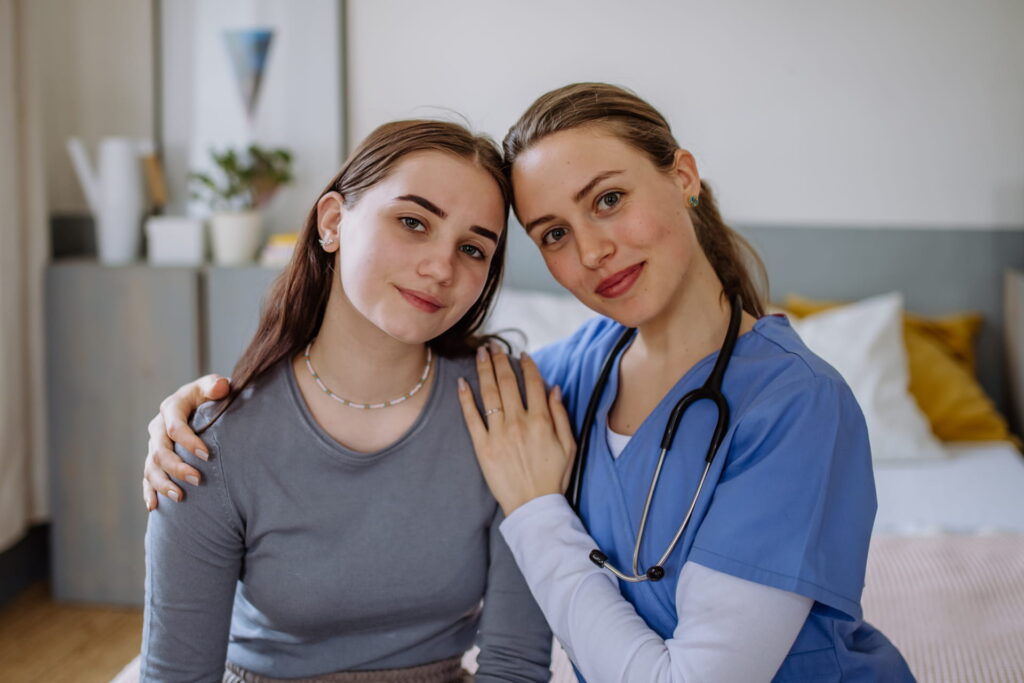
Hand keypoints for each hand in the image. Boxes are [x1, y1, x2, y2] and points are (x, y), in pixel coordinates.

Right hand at [143, 374, 230, 509]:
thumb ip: (215, 386)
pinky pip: (147, 477)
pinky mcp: (154, 459)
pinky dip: (149, 491)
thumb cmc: (210, 395)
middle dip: (177, 468)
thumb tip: (220, 387)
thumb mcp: (212, 386)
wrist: (201, 402)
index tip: (206, 455)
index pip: (175, 427)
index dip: (189, 442)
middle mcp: (158, 428)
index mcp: (172, 408)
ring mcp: (154, 445)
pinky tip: (154, 506)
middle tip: (197, 480)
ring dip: (163, 484)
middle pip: (160, 451)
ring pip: (151, 468)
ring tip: (180, 498)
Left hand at [457, 346, 575, 515]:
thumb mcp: (569, 445)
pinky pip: (472, 417)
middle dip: (500, 359)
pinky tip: (461, 382)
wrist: (534, 506)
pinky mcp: (483, 447)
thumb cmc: (554, 477)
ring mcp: (498, 434)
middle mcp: (519, 422)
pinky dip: (465, 398)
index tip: (522, 354)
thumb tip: (554, 388)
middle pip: (507, 382)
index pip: (533, 383)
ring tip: (480, 353)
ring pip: (489, 393)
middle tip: (494, 346)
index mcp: (541, 420)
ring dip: (483, 369)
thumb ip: (561, 414)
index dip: (527, 365)